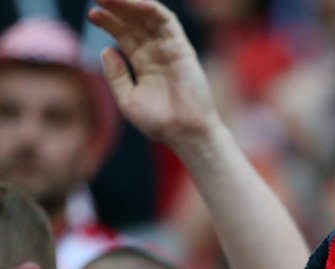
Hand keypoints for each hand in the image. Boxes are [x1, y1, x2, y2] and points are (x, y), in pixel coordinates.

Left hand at [89, 0, 219, 144]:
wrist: (185, 133)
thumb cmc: (160, 123)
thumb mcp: (128, 100)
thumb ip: (115, 76)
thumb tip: (106, 50)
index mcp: (144, 63)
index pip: (125, 35)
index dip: (108, 22)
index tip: (92, 15)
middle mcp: (157, 52)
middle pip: (134, 22)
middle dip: (115, 8)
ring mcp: (170, 49)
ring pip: (149, 17)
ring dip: (129, 4)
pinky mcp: (182, 48)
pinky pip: (167, 21)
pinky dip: (150, 8)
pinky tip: (132, 3)